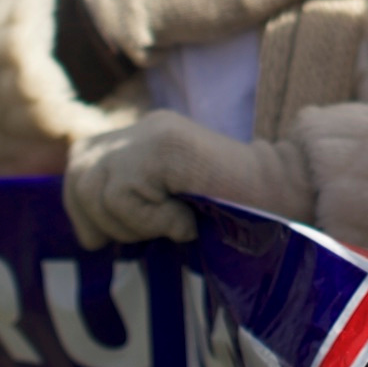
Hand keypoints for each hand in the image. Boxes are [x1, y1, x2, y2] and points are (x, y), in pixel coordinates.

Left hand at [64, 110, 311, 245]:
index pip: (81, 163)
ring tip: (172, 226)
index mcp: (142, 138)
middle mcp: (144, 128)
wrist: (288, 200)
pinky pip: (124, 194)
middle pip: (79, 172)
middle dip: (96, 217)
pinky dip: (152, 221)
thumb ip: (131, 203)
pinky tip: (186, 223)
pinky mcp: (166, 147)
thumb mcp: (169, 208)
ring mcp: (154, 133)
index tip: (103, 238)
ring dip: (131, 224)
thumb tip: (86, 233)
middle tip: (142, 236)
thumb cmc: (234, 217)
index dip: (82, 205)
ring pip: (98, 187)